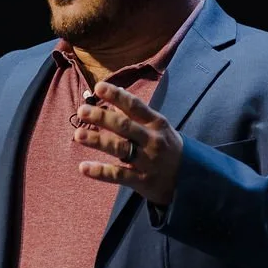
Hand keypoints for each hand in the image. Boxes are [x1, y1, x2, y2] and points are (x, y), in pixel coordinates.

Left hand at [73, 81, 182, 205]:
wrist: (189, 178)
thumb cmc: (167, 146)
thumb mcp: (157, 126)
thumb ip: (135, 112)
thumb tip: (115, 92)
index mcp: (156, 123)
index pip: (135, 106)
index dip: (116, 96)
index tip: (99, 87)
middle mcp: (152, 140)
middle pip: (125, 126)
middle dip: (103, 117)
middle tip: (82, 111)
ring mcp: (148, 161)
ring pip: (120, 149)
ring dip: (98, 141)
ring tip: (78, 135)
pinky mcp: (142, 181)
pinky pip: (118, 176)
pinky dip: (100, 172)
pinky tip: (83, 167)